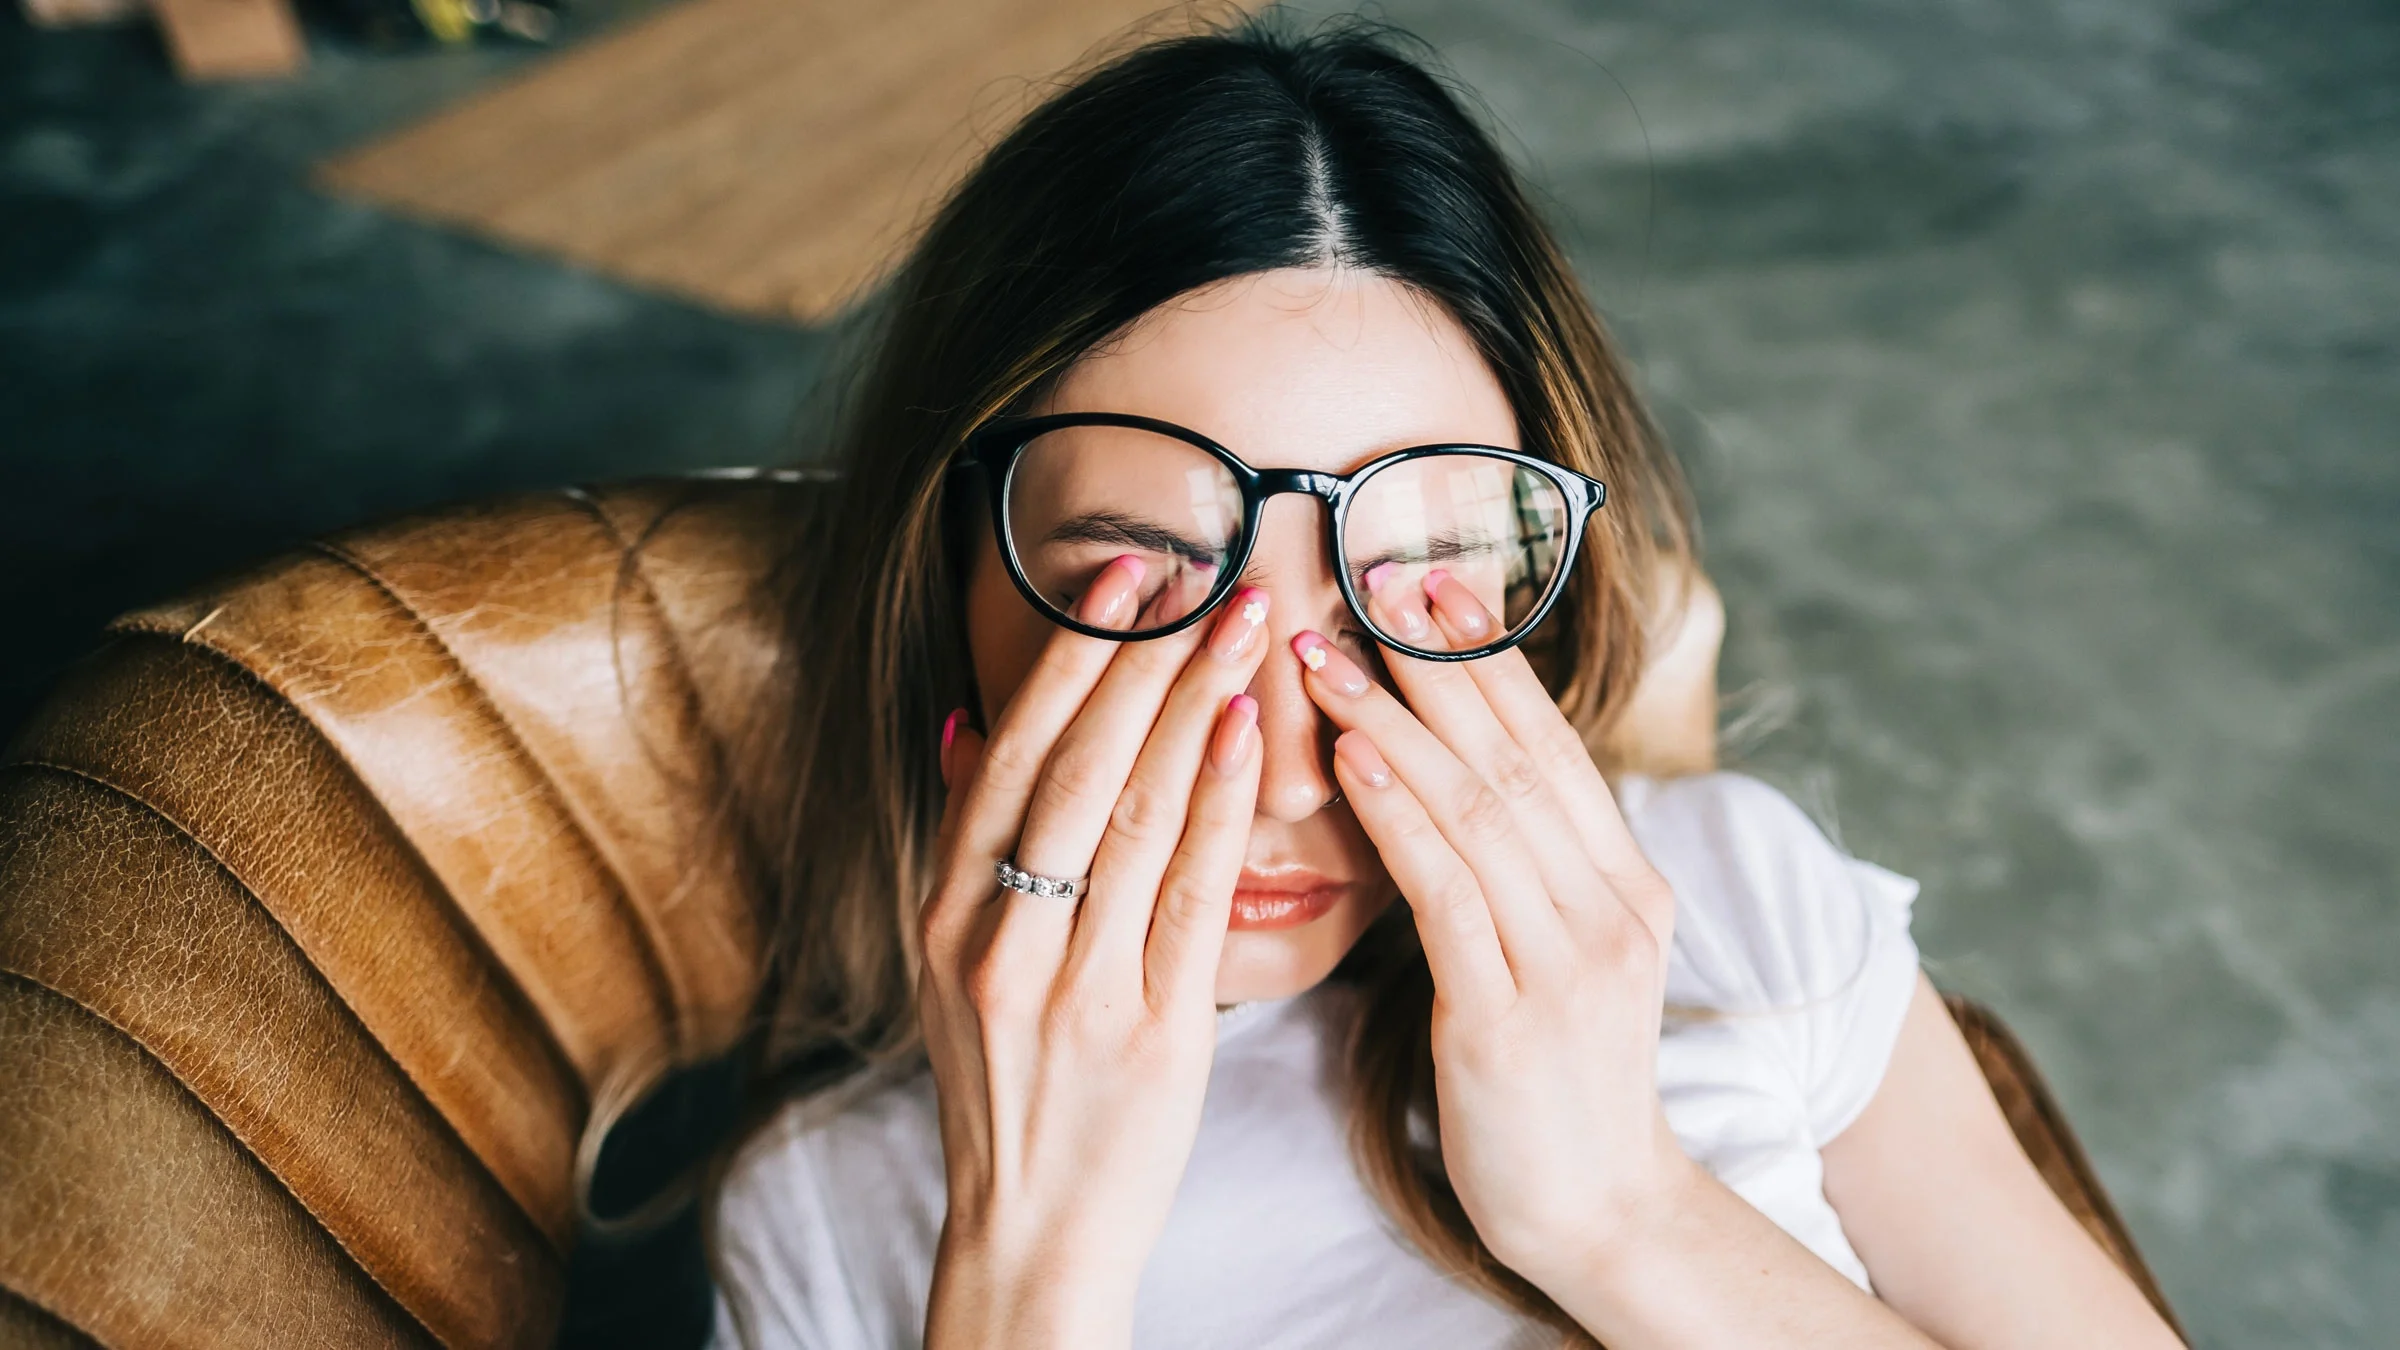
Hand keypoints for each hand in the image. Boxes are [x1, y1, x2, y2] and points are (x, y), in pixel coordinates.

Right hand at [915, 557, 1270, 1346]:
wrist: (1032, 1229)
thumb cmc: (1008, 1084)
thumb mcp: (953, 964)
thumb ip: (963, 846)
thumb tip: (962, 724)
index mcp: (946, 914)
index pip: (1007, 757)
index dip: (1066, 660)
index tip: (1121, 578)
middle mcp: (997, 940)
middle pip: (1072, 769)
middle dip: (1139, 659)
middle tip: (1202, 571)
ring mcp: (1070, 986)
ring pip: (1131, 818)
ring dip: (1190, 706)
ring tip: (1243, 624)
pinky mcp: (1149, 1030)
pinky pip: (1186, 896)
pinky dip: (1215, 805)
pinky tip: (1245, 734)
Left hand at [1292, 568, 1695, 1292]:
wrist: (1598, 1212)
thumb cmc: (1553, 1081)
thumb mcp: (1557, 957)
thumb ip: (1525, 870)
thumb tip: (1450, 776)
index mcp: (1627, 885)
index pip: (1550, 745)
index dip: (1489, 661)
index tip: (1429, 584)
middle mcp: (1612, 907)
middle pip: (1516, 755)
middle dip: (1439, 662)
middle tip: (1371, 579)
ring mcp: (1569, 960)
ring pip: (1478, 808)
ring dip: (1394, 721)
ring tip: (1325, 655)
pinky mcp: (1510, 1016)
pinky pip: (1447, 891)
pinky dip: (1397, 815)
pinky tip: (1348, 759)